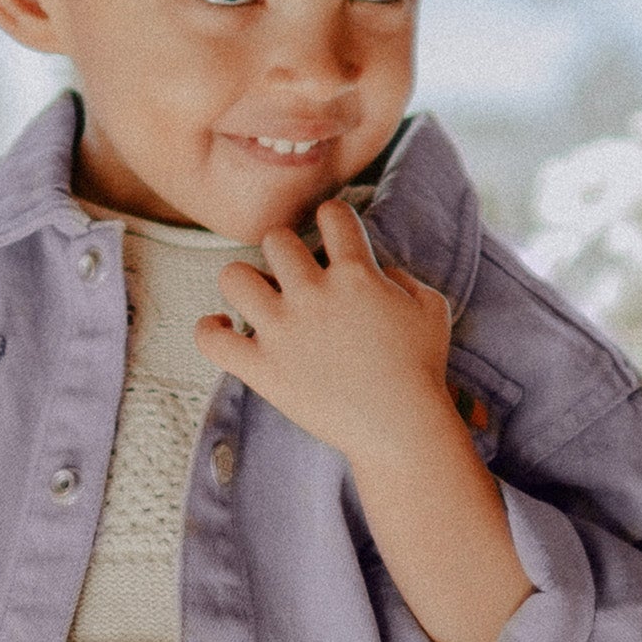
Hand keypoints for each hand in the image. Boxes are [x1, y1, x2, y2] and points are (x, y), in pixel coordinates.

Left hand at [192, 200, 455, 464]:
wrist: (401, 428)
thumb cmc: (422, 370)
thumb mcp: (432, 308)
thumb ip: (403, 278)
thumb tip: (378, 271)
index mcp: (356, 273)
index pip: (332, 213)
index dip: (333, 219)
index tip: (334, 242)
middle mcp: (313, 294)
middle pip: (275, 239)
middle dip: (285, 253)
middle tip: (296, 279)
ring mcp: (282, 331)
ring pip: (233, 276)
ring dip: (244, 283)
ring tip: (257, 301)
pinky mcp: (261, 369)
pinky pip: (209, 338)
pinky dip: (210, 331)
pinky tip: (225, 330)